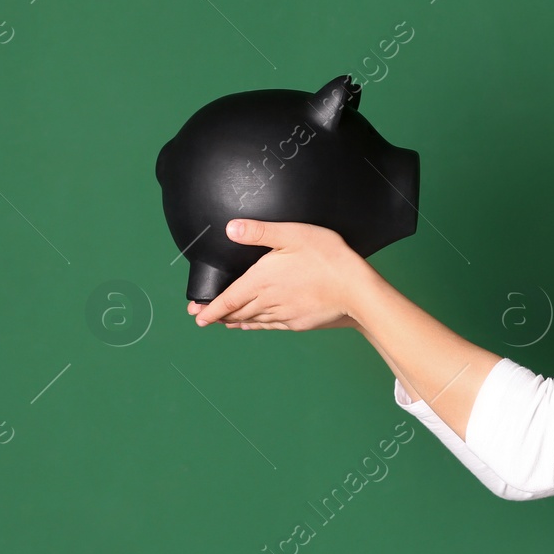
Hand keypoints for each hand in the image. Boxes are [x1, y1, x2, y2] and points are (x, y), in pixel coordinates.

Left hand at [190, 219, 376, 330]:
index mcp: (261, 280)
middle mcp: (268, 300)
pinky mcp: (297, 322)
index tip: (196, 316)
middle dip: (218, 315)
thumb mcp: (294, 235)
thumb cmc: (328, 258)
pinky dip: (255, 325)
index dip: (210, 308)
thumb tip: (231, 228)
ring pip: (251, 320)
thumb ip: (261, 232)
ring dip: (235, 321)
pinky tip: (253, 324)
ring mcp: (283, 314)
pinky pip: (269, 325)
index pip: (228, 299)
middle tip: (204, 318)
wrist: (356, 290)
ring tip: (225, 322)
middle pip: (236, 312)